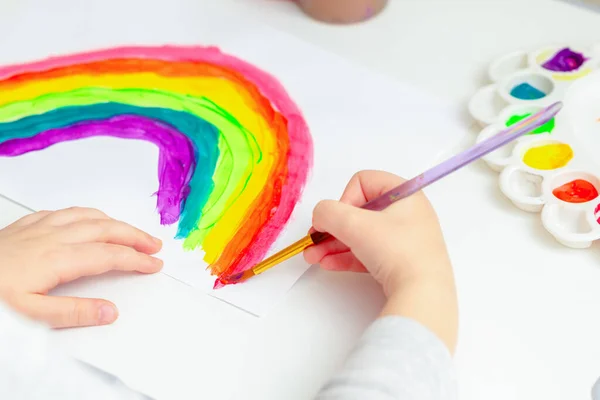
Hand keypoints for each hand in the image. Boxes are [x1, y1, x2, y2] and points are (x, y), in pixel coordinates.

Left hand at [0, 207, 162, 328]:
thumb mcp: (28, 314)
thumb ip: (71, 313)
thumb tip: (109, 311)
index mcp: (59, 257)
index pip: (110, 255)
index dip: (136, 259)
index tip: (153, 265)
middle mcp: (53, 236)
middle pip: (106, 229)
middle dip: (134, 236)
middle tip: (154, 245)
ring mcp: (39, 227)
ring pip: (87, 215)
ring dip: (114, 222)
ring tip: (129, 230)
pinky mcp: (25, 224)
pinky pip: (64, 211)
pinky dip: (86, 213)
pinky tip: (86, 218)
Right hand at [304, 170, 457, 352]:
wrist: (423, 292)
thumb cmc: (395, 250)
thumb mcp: (354, 224)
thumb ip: (328, 212)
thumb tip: (320, 216)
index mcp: (404, 194)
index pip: (364, 182)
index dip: (345, 198)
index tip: (340, 218)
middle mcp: (407, 214)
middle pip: (359, 212)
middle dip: (332, 226)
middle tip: (315, 239)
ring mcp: (405, 239)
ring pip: (361, 235)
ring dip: (334, 244)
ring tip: (312, 257)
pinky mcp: (401, 262)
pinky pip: (369, 253)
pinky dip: (347, 257)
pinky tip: (328, 264)